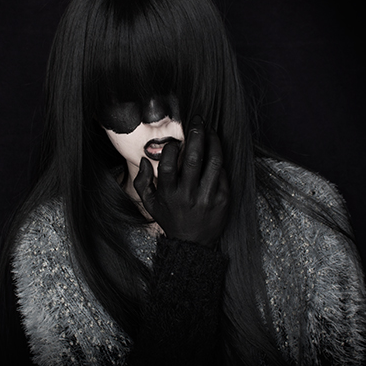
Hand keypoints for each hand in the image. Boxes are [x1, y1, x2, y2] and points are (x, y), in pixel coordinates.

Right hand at [134, 115, 228, 246]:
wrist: (193, 244)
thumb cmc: (171, 219)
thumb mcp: (150, 204)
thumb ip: (142, 182)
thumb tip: (145, 160)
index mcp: (169, 194)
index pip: (168, 163)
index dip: (172, 147)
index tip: (176, 141)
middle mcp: (187, 195)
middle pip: (193, 158)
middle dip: (196, 134)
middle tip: (198, 121)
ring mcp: (207, 197)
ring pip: (213, 162)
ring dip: (213, 141)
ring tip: (210, 131)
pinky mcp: (222, 199)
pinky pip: (222, 174)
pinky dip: (219, 160)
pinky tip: (216, 152)